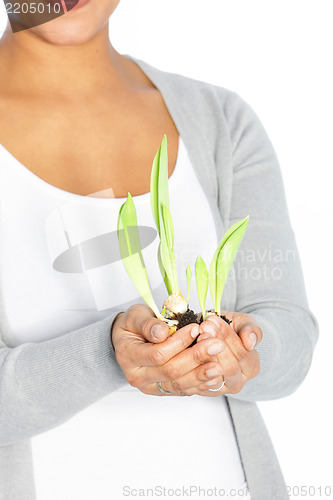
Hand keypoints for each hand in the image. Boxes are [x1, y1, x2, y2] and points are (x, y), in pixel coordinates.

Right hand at [111, 304, 226, 395]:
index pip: (158, 354)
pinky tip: (215, 377)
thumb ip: (147, 323)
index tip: (196, 328)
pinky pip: (184, 390)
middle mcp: (138, 376)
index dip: (179, 342)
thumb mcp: (135, 316)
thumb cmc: (133, 325)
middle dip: (196, 357)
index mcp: (129, 356)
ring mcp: (151, 387)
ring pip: (179, 384)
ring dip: (201, 374)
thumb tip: (162, 332)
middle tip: (216, 344)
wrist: (128, 340)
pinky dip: (201, 384)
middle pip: (171, 371)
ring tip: (220, 364)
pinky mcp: (164, 390)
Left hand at [181, 310, 261, 396]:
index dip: (227, 336)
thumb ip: (251, 330)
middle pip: (229, 366)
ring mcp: (221, 388)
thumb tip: (250, 342)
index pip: (242, 354)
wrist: (215, 336)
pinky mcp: (204, 390)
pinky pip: (199, 382)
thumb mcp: (244, 323)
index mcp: (251, 366)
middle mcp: (238, 381)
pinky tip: (189, 349)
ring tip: (197, 334)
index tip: (213, 319)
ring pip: (213, 374)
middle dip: (214, 343)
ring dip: (204, 353)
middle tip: (203, 326)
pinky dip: (194, 366)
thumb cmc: (231, 329)